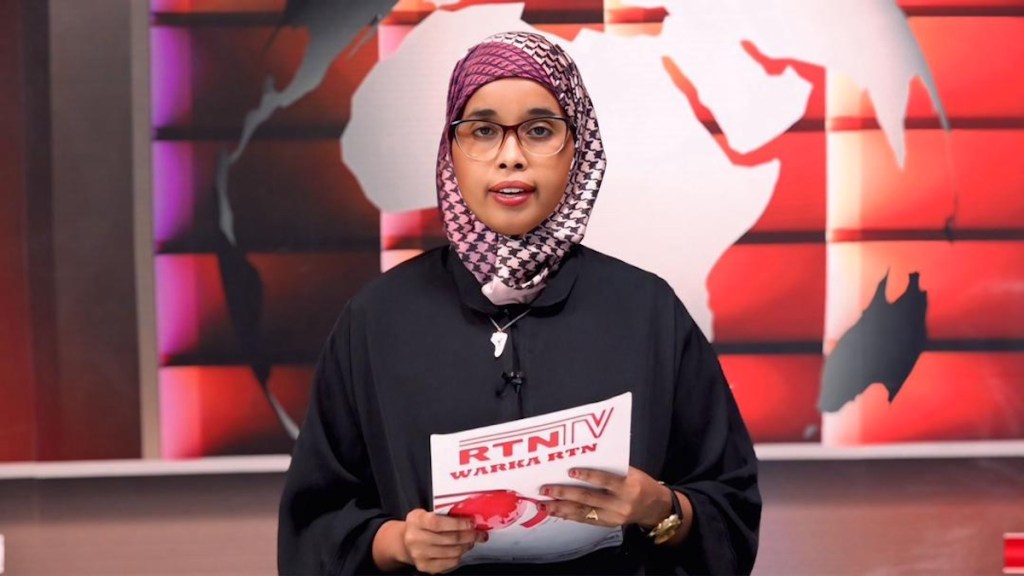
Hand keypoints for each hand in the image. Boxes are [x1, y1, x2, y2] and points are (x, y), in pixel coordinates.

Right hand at [400, 509, 485, 573]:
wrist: (406, 542)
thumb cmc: (421, 526)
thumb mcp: (427, 514)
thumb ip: (444, 514)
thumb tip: (469, 517)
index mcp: (416, 520)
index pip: (438, 523)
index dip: (457, 523)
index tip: (471, 523)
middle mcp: (415, 538)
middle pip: (448, 539)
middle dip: (468, 535)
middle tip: (478, 533)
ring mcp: (419, 554)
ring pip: (451, 552)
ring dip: (466, 546)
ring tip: (471, 541)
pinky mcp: (424, 566)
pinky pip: (449, 562)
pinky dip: (459, 556)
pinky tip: (461, 550)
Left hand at [539, 467, 671, 528]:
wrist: (656, 507)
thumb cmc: (641, 484)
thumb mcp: (631, 472)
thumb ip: (610, 469)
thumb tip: (582, 461)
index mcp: (628, 486)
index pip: (606, 480)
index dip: (588, 476)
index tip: (571, 472)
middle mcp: (621, 504)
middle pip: (588, 498)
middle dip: (565, 494)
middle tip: (546, 489)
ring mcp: (613, 517)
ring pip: (583, 512)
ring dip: (561, 508)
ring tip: (544, 504)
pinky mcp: (608, 524)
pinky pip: (585, 520)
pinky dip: (569, 515)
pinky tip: (556, 512)